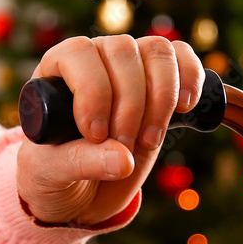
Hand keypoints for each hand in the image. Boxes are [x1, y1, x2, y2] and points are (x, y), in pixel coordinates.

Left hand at [17, 34, 204, 226]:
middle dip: (130, 105)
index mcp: (56, 72)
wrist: (82, 192)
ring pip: (157, 51)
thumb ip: (80, 163)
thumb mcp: (51, 173)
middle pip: (123, 51)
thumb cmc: (55, 176)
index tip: (96, 134)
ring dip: (161, 97)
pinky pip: (183, 58)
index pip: (78, 53)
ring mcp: (130, 67)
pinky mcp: (161, 81)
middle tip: (123, 147)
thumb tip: (123, 159)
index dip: (93, 90)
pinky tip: (184, 108)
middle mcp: (94, 60)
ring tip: (148, 140)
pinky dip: (191, 78)